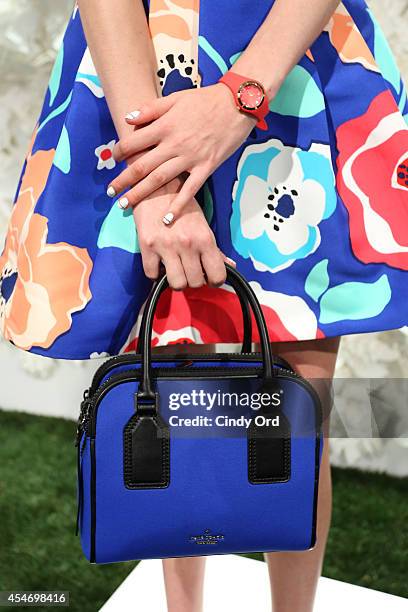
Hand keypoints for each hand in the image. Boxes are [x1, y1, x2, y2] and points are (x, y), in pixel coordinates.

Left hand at [109, 83, 256, 222]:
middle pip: (142, 166)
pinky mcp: (206, 167)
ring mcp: (190, 158)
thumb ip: (150, 109)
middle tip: (111, 192)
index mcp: (164, 126)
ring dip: (141, 194)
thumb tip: (127, 118)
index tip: (112, 160)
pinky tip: (167, 219)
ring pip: (160, 180)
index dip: (119, 152)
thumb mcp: (175, 98)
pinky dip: (178, 206)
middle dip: (124, 180)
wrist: (237, 104)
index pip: (134, 142)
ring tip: (125, 204)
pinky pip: (189, 190)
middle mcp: (173, 144)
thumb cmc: (206, 100)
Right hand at [132, 175, 235, 289]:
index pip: (217, 276)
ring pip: (177, 284)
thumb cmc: (182, 206)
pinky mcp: (146, 246)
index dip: (214, 281)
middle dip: (194, 280)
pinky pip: (152, 274)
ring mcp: (165, 246)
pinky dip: (155, 273)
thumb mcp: (203, 225)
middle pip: (195, 283)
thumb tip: (231, 266)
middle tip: (190, 270)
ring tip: (175, 269)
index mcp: (204, 238)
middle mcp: (187, 244)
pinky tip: (159, 263)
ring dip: (176, 280)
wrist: (156, 185)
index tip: (208, 277)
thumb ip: (216, 249)